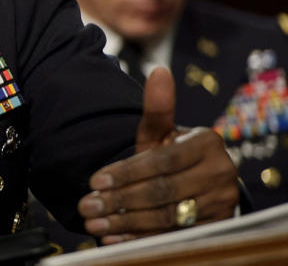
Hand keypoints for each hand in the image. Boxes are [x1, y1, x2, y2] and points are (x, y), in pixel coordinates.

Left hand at [77, 67, 238, 243]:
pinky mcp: (215, 227)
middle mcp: (222, 174)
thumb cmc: (171, 153)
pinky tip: (113, 236)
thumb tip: (158, 71)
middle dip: (120, 200)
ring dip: (125, 221)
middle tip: (87, 206)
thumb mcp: (161, 132)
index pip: (161, 161)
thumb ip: (157, 107)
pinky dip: (140, 237)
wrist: (199, 183)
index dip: (126, 172)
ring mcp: (222, 203)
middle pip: (162, 191)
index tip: (94, 180)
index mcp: (208, 144)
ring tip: (93, 222)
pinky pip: (173, 235)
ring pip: (167, 216)